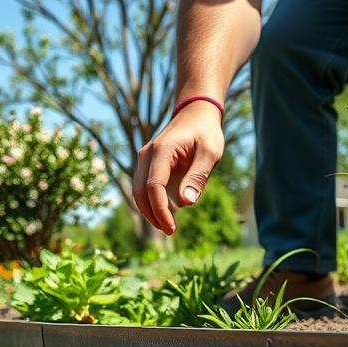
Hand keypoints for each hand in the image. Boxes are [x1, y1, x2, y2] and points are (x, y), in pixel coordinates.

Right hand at [133, 100, 224, 234]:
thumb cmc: (205, 133)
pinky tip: (165, 213)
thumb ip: (198, 176)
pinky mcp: (146, 165)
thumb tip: (185, 202)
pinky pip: (143, 188)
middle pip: (140, 192)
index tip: (171, 227)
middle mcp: (146, 154)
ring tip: (168, 226)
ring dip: (149, 211)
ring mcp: (143, 159)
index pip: (153, 186)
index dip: (160, 210)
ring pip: (137, 192)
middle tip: (170, 231)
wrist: (196, 115)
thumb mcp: (210, 153)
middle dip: (152, 215)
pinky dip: (150, 203)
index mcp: (162, 150)